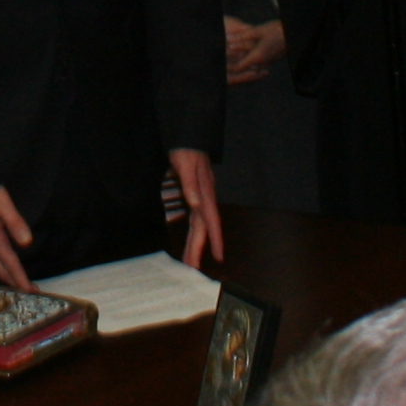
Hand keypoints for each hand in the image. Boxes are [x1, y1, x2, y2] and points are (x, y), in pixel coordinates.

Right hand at [0, 185, 33, 289]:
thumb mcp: (3, 202)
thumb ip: (14, 222)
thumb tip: (27, 242)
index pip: (10, 263)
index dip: (20, 278)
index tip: (31, 291)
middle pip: (1, 270)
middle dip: (15, 283)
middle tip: (29, 292)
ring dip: (4, 279)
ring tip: (15, 286)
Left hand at [169, 149, 223, 271]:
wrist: (186, 137)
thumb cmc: (186, 149)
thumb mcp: (185, 164)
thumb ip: (190, 184)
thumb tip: (195, 204)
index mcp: (204, 193)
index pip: (211, 220)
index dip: (215, 238)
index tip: (219, 256)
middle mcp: (203, 198)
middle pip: (202, 227)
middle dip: (198, 248)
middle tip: (192, 268)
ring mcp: (199, 197)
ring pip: (197, 225)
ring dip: (194, 243)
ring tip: (189, 262)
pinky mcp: (192, 195)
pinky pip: (193, 219)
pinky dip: (192, 232)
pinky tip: (190, 242)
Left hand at [223, 15, 285, 86]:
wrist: (294, 33)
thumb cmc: (276, 30)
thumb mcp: (257, 30)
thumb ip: (241, 36)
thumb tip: (226, 39)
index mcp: (257, 57)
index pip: (239, 67)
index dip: (228, 67)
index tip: (219, 65)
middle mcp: (262, 63)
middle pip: (243, 70)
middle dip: (232, 68)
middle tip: (220, 66)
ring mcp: (267, 63)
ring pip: (249, 69)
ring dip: (239, 66)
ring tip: (228, 63)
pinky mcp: (270, 60)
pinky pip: (256, 66)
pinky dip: (248, 64)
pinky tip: (241, 59)